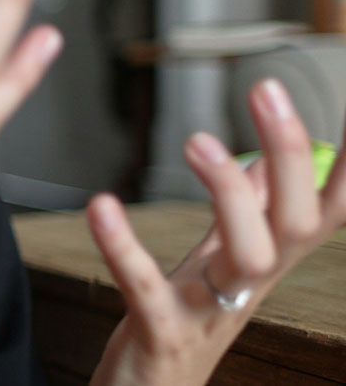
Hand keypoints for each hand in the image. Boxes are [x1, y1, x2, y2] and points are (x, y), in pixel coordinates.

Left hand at [87, 79, 345, 385]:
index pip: (328, 208)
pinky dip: (126, 248)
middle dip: (293, 154)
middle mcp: (249, 286)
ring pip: (250, 256)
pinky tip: (101, 205)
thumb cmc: (178, 325)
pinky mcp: (161, 335)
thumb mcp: (216, 266)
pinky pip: (147, 289)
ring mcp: (210, 313)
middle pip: (298, 221)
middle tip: (265, 88)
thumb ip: (241, 215)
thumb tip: (264, 158)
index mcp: (264, 261)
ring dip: (230, 195)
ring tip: (196, 138)